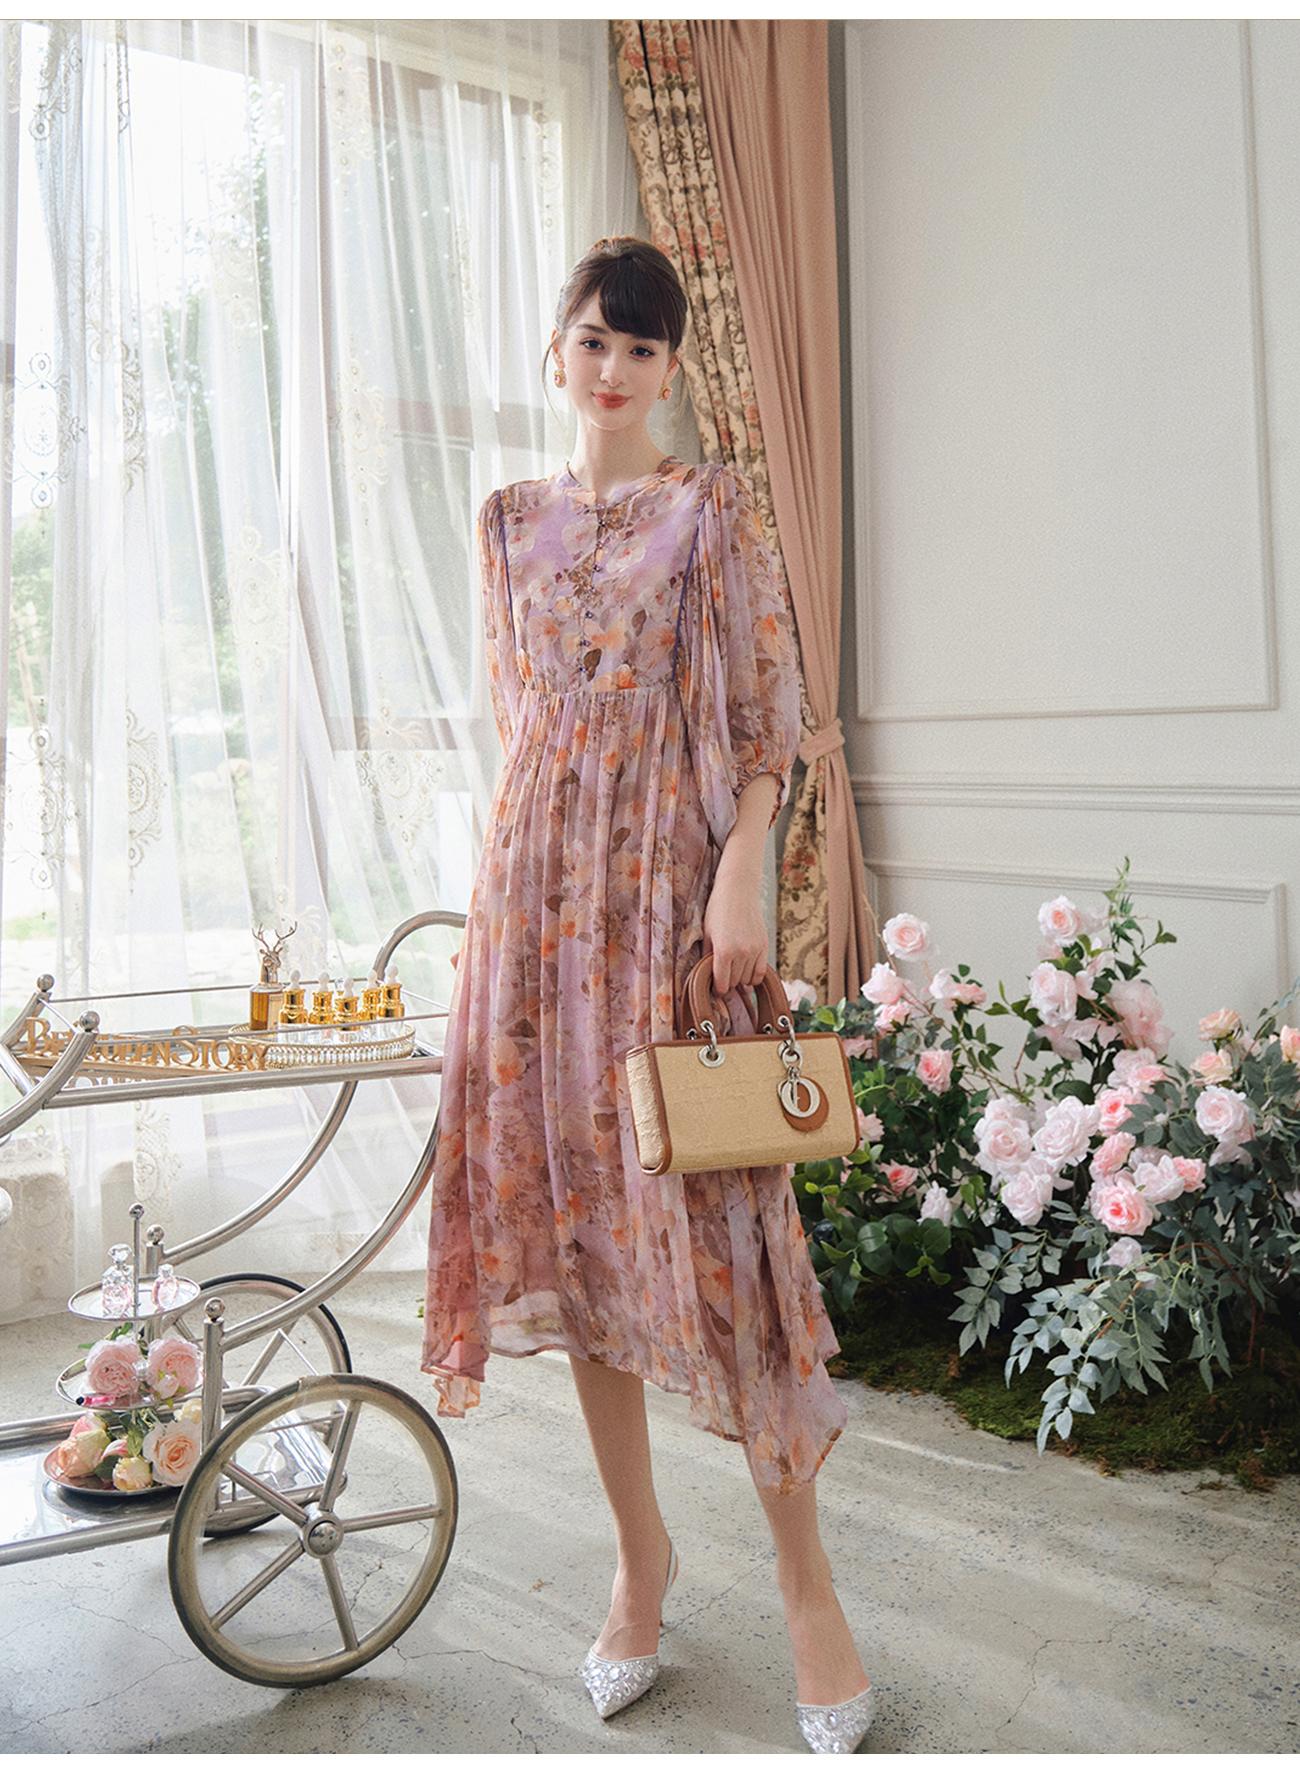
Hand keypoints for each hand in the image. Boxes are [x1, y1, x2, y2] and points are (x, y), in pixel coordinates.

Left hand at [702, 873, 768, 997]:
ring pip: (748, 979)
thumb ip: (708, 956)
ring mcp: (755, 950)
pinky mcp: (764, 946)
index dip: (717, 989)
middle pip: (735, 982)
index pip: (722, 984)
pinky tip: (747, 972)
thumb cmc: (717, 910)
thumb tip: (707, 977)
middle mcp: (741, 953)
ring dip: (740, 979)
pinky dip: (754, 976)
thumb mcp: (707, 933)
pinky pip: (761, 972)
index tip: (715, 988)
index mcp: (723, 951)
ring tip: (734, 971)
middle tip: (723, 976)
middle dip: (728, 983)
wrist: (738, 890)